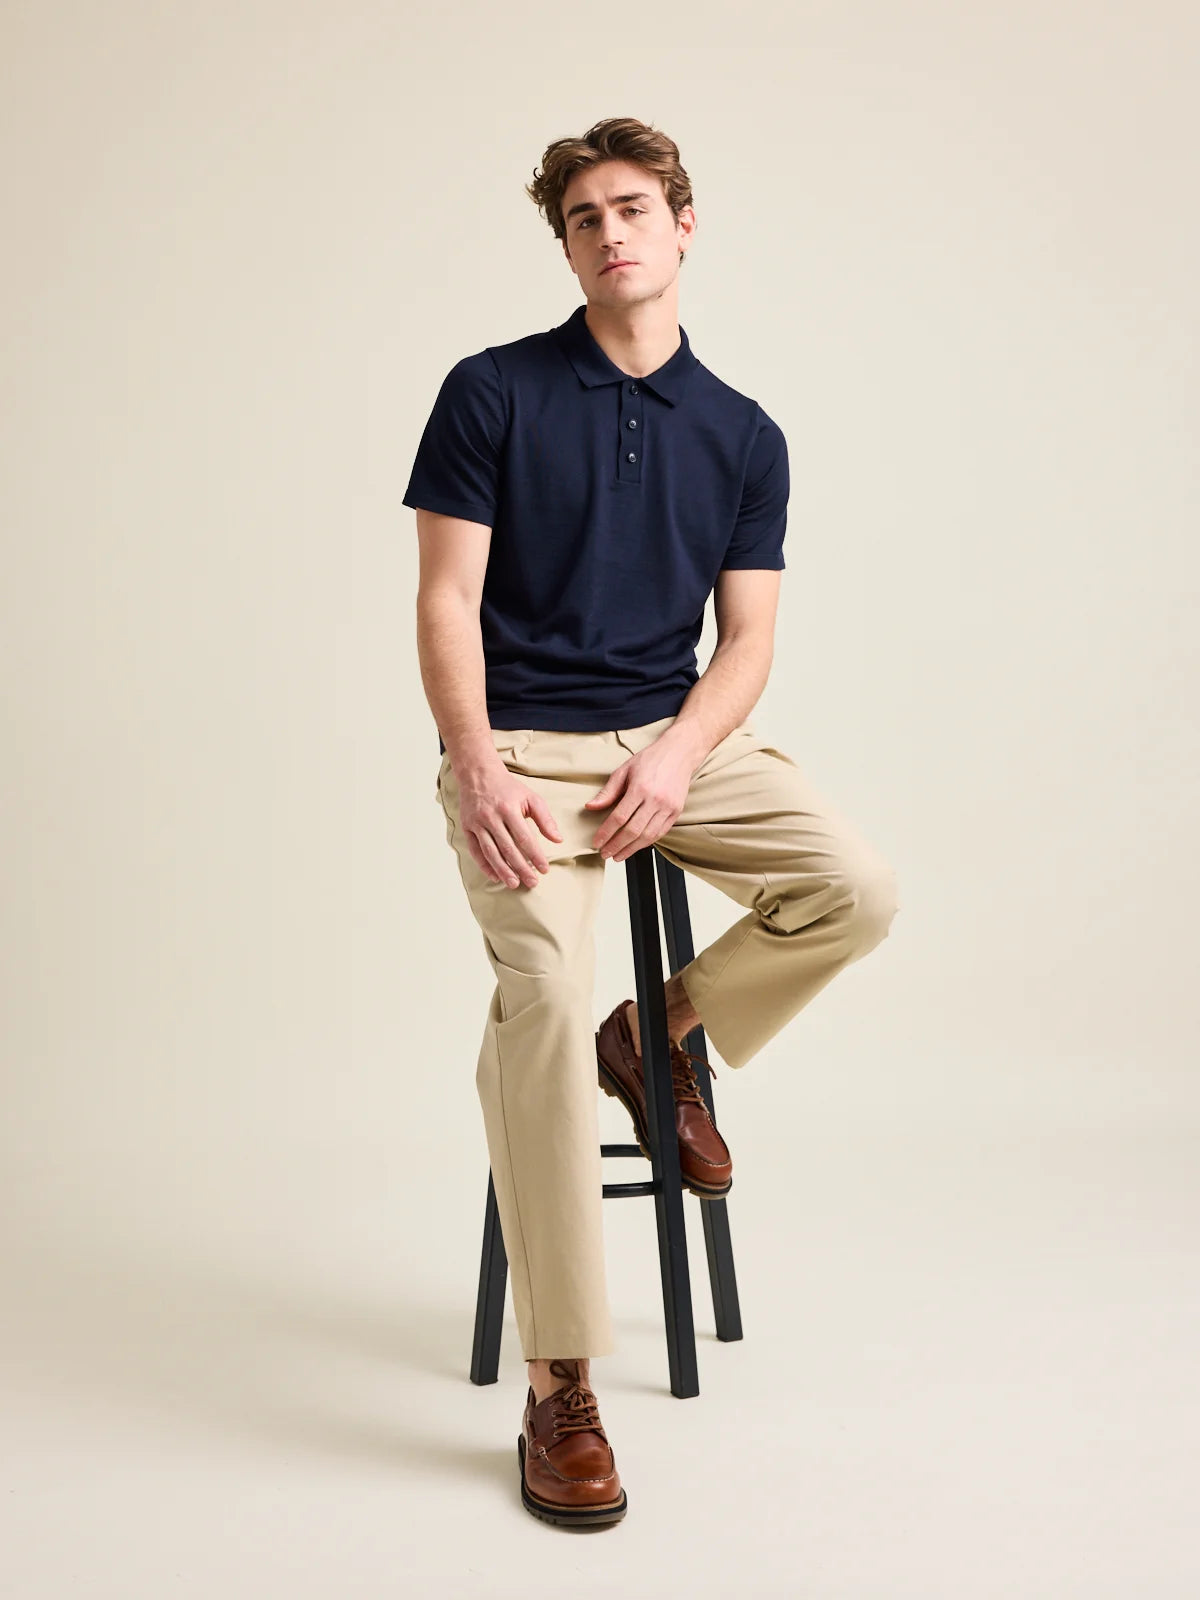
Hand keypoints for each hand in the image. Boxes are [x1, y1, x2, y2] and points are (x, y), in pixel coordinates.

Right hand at [458, 763, 561, 888]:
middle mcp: (491, 817)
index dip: (535, 856)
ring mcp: (477, 823)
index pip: (525, 838)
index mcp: (509, 808)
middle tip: (532, 882)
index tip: (544, 869)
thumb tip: (558, 839)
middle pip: (508, 848)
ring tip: (514, 884)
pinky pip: (475, 851)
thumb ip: (545, 819)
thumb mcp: (530, 797)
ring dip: (503, 870)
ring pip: (491, 852)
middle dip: (521, 868)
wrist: (478, 774)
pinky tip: (495, 876)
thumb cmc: (507, 788)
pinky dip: (484, 865)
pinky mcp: (467, 828)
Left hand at [584, 737, 693, 860]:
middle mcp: (656, 800)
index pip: (619, 817)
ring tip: (618, 856)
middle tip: (605, 854)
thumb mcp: (624, 770)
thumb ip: (608, 792)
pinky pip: (660, 833)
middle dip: (616, 846)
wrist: (679, 753)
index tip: (597, 842)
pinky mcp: (676, 812)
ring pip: (648, 836)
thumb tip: (590, 807)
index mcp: (640, 788)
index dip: (606, 833)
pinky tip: (635, 847)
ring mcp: (668, 807)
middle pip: (633, 831)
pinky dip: (646, 843)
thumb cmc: (650, 760)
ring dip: (631, 849)